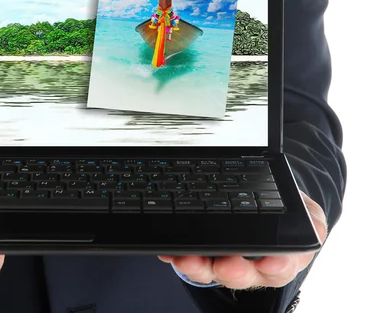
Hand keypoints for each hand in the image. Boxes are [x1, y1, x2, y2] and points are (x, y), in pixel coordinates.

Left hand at [158, 192, 326, 288]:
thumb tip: (313, 228)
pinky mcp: (202, 254)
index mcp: (281, 258)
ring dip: (197, 266)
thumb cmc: (286, 212)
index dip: (274, 267)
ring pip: (210, 270)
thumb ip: (310, 220)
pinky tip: (168, 249)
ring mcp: (224, 261)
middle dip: (231, 272)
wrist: (265, 206)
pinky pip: (189, 256)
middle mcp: (251, 266)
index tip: (268, 263)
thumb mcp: (306, 214)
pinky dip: (176, 254)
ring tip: (187, 258)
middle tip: (224, 266)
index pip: (279, 267)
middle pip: (240, 275)